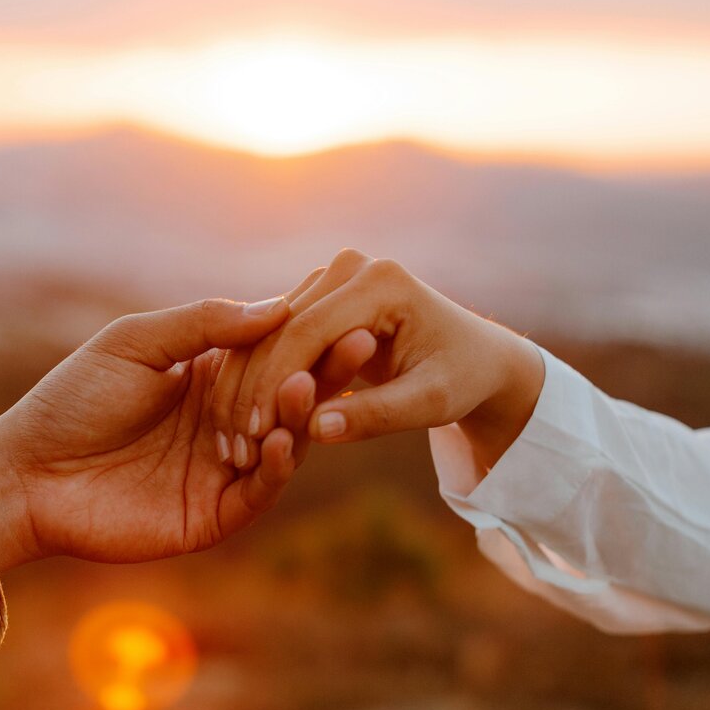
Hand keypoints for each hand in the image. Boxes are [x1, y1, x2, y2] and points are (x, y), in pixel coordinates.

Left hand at [0, 297, 325, 577]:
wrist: (26, 474)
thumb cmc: (72, 401)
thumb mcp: (134, 344)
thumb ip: (202, 324)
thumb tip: (278, 307)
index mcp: (210, 377)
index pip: (275, 352)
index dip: (309, 333)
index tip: (343, 306)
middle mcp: (227, 422)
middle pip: (291, 396)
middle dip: (325, 372)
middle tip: (358, 343)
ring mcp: (223, 470)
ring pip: (285, 443)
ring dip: (302, 416)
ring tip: (310, 385)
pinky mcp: (213, 515)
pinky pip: (260, 491)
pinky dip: (277, 467)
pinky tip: (284, 440)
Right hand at [226, 249, 544, 467]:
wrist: (475, 357)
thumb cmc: (461, 380)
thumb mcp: (430, 404)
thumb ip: (376, 415)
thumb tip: (316, 431)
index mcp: (381, 281)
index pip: (309, 330)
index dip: (277, 382)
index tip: (257, 432)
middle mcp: (351, 267)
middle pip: (280, 328)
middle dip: (254, 387)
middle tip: (236, 443)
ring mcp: (331, 277)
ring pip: (267, 332)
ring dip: (245, 384)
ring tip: (235, 438)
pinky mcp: (319, 295)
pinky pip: (274, 336)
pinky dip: (256, 377)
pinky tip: (243, 419)